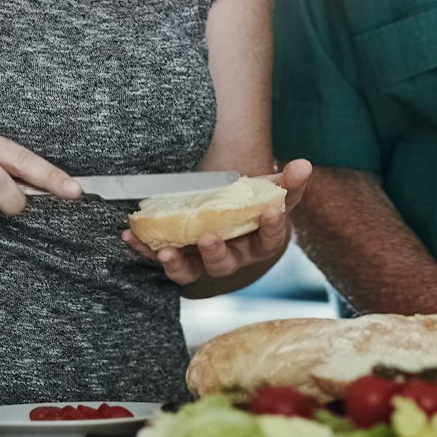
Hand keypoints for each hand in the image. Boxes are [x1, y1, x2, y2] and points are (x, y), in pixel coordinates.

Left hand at [123, 160, 312, 286]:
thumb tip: (305, 165)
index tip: (273, 212)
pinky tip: (130, 236)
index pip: (271, 240)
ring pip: (191, 271)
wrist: (226, 214)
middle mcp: (231, 258)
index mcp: (259, 242)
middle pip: (225, 264)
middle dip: (216, 253)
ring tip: (166, 252)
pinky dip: (145, 249)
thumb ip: (288, 182)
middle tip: (209, 236)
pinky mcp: (177, 257)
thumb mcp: (270, 191)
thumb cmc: (252, 205)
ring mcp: (201, 261)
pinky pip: (160, 257)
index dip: (274, 228)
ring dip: (177, 264)